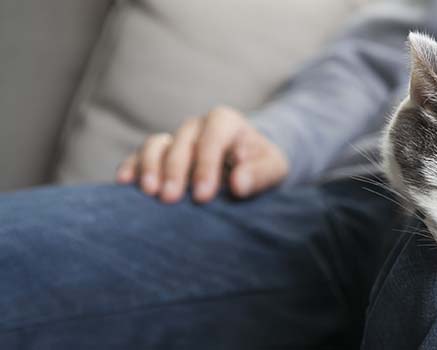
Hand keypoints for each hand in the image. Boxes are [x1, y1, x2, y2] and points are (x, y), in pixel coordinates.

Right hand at [116, 106, 288, 203]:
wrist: (250, 163)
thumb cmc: (262, 165)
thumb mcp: (273, 168)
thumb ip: (260, 175)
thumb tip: (238, 184)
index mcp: (225, 122)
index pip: (212, 138)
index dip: (206, 166)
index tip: (204, 195)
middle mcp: (197, 126)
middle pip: (181, 143)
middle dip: (176, 171)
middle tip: (171, 198)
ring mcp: (176, 138)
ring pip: (156, 145)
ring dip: (150, 167)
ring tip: (149, 192)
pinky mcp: (161, 154)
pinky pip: (140, 155)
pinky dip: (132, 166)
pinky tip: (124, 182)